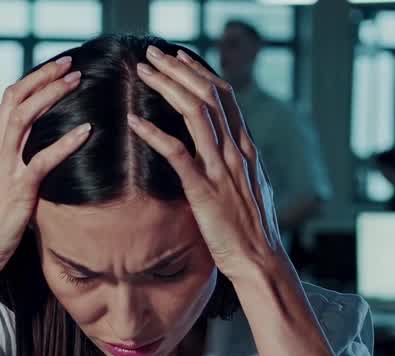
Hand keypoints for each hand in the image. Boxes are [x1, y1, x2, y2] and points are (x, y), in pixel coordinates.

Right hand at [0, 56, 89, 281]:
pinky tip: (86, 131)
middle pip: (14, 99)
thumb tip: (38, 171)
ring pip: (24, 118)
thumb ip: (13, 177)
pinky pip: (43, 159)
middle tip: (69, 64)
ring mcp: (3, 170)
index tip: (55, 72)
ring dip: (51, 95)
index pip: (7, 105)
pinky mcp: (17, 190)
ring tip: (76, 81)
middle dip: (42, 77)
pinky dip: (66, 142)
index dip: (32, 84)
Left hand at [128, 46, 285, 281]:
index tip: (178, 58)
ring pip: (195, 113)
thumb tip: (226, 149)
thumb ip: (238, 164)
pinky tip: (134, 121)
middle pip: (208, 94)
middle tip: (153, 54)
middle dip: (179, 69)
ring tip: (143, 72)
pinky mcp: (205, 191)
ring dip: (166, 87)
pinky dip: (155, 134)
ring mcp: (222, 169)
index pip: (225, 96)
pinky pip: (178, 154)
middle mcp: (237, 151)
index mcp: (247, 148)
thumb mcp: (251, 188)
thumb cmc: (252, 231)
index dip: (199, 72)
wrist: (261, 262)